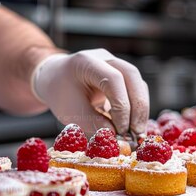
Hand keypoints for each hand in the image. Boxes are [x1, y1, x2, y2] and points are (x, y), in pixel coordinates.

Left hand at [32, 49, 149, 136]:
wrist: (55, 79)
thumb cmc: (60, 94)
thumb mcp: (71, 112)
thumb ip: (94, 123)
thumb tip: (118, 137)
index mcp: (87, 62)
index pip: (113, 79)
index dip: (121, 106)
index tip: (121, 130)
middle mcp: (105, 58)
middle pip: (132, 77)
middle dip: (138, 107)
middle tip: (137, 133)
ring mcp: (116, 63)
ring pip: (139, 83)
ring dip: (140, 109)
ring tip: (135, 133)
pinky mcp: (122, 74)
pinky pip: (137, 89)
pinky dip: (137, 108)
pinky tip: (132, 125)